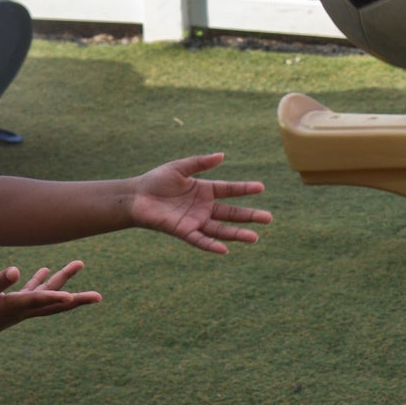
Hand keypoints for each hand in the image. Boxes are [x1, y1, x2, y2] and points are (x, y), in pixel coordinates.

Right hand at [0, 261, 100, 342]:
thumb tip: (16, 271)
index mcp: (12, 308)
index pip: (37, 301)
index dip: (54, 297)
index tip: (72, 297)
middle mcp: (21, 310)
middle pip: (54, 303)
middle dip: (77, 299)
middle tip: (99, 297)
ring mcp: (18, 308)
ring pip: (47, 294)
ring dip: (63, 280)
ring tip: (78, 263)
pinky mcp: (11, 304)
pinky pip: (33, 292)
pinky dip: (42, 282)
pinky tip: (47, 270)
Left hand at [128, 152, 271, 253]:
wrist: (136, 197)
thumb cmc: (156, 181)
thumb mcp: (180, 168)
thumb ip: (200, 163)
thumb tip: (222, 155)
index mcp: (205, 190)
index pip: (230, 190)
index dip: (245, 189)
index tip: (261, 187)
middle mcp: (204, 207)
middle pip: (231, 213)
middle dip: (250, 216)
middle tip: (268, 218)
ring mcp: (196, 221)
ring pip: (221, 229)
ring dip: (237, 234)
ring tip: (254, 237)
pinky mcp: (184, 231)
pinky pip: (200, 240)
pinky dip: (211, 245)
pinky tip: (225, 249)